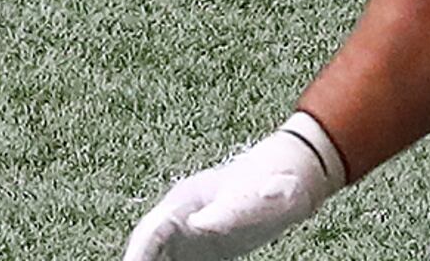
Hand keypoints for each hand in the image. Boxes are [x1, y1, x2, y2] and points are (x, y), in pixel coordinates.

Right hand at [125, 120, 347, 260]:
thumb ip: (223, 213)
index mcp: (184, 200)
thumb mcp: (247, 200)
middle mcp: (182, 215)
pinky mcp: (208, 244)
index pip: (151, 231)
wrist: (291, 177)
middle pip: (150, 245)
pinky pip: (181, 260)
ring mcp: (192, 229)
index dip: (138, 252)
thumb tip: (196, 225)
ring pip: (162, 254)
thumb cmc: (270, 184)